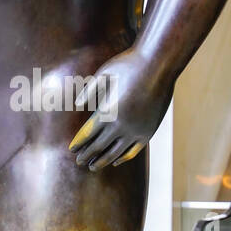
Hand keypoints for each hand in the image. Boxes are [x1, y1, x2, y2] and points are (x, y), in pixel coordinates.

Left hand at [68, 49, 170, 169]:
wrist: (158, 64)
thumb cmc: (128, 65)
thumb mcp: (104, 73)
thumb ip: (89, 91)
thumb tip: (77, 104)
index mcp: (107, 112)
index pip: (88, 134)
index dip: (78, 143)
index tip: (71, 150)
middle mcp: (121, 125)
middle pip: (99, 147)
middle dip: (87, 155)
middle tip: (79, 162)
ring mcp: (136, 130)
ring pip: (116, 153)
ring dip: (103, 161)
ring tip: (94, 166)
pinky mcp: (149, 132)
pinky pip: (134, 151)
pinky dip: (124, 158)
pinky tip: (117, 161)